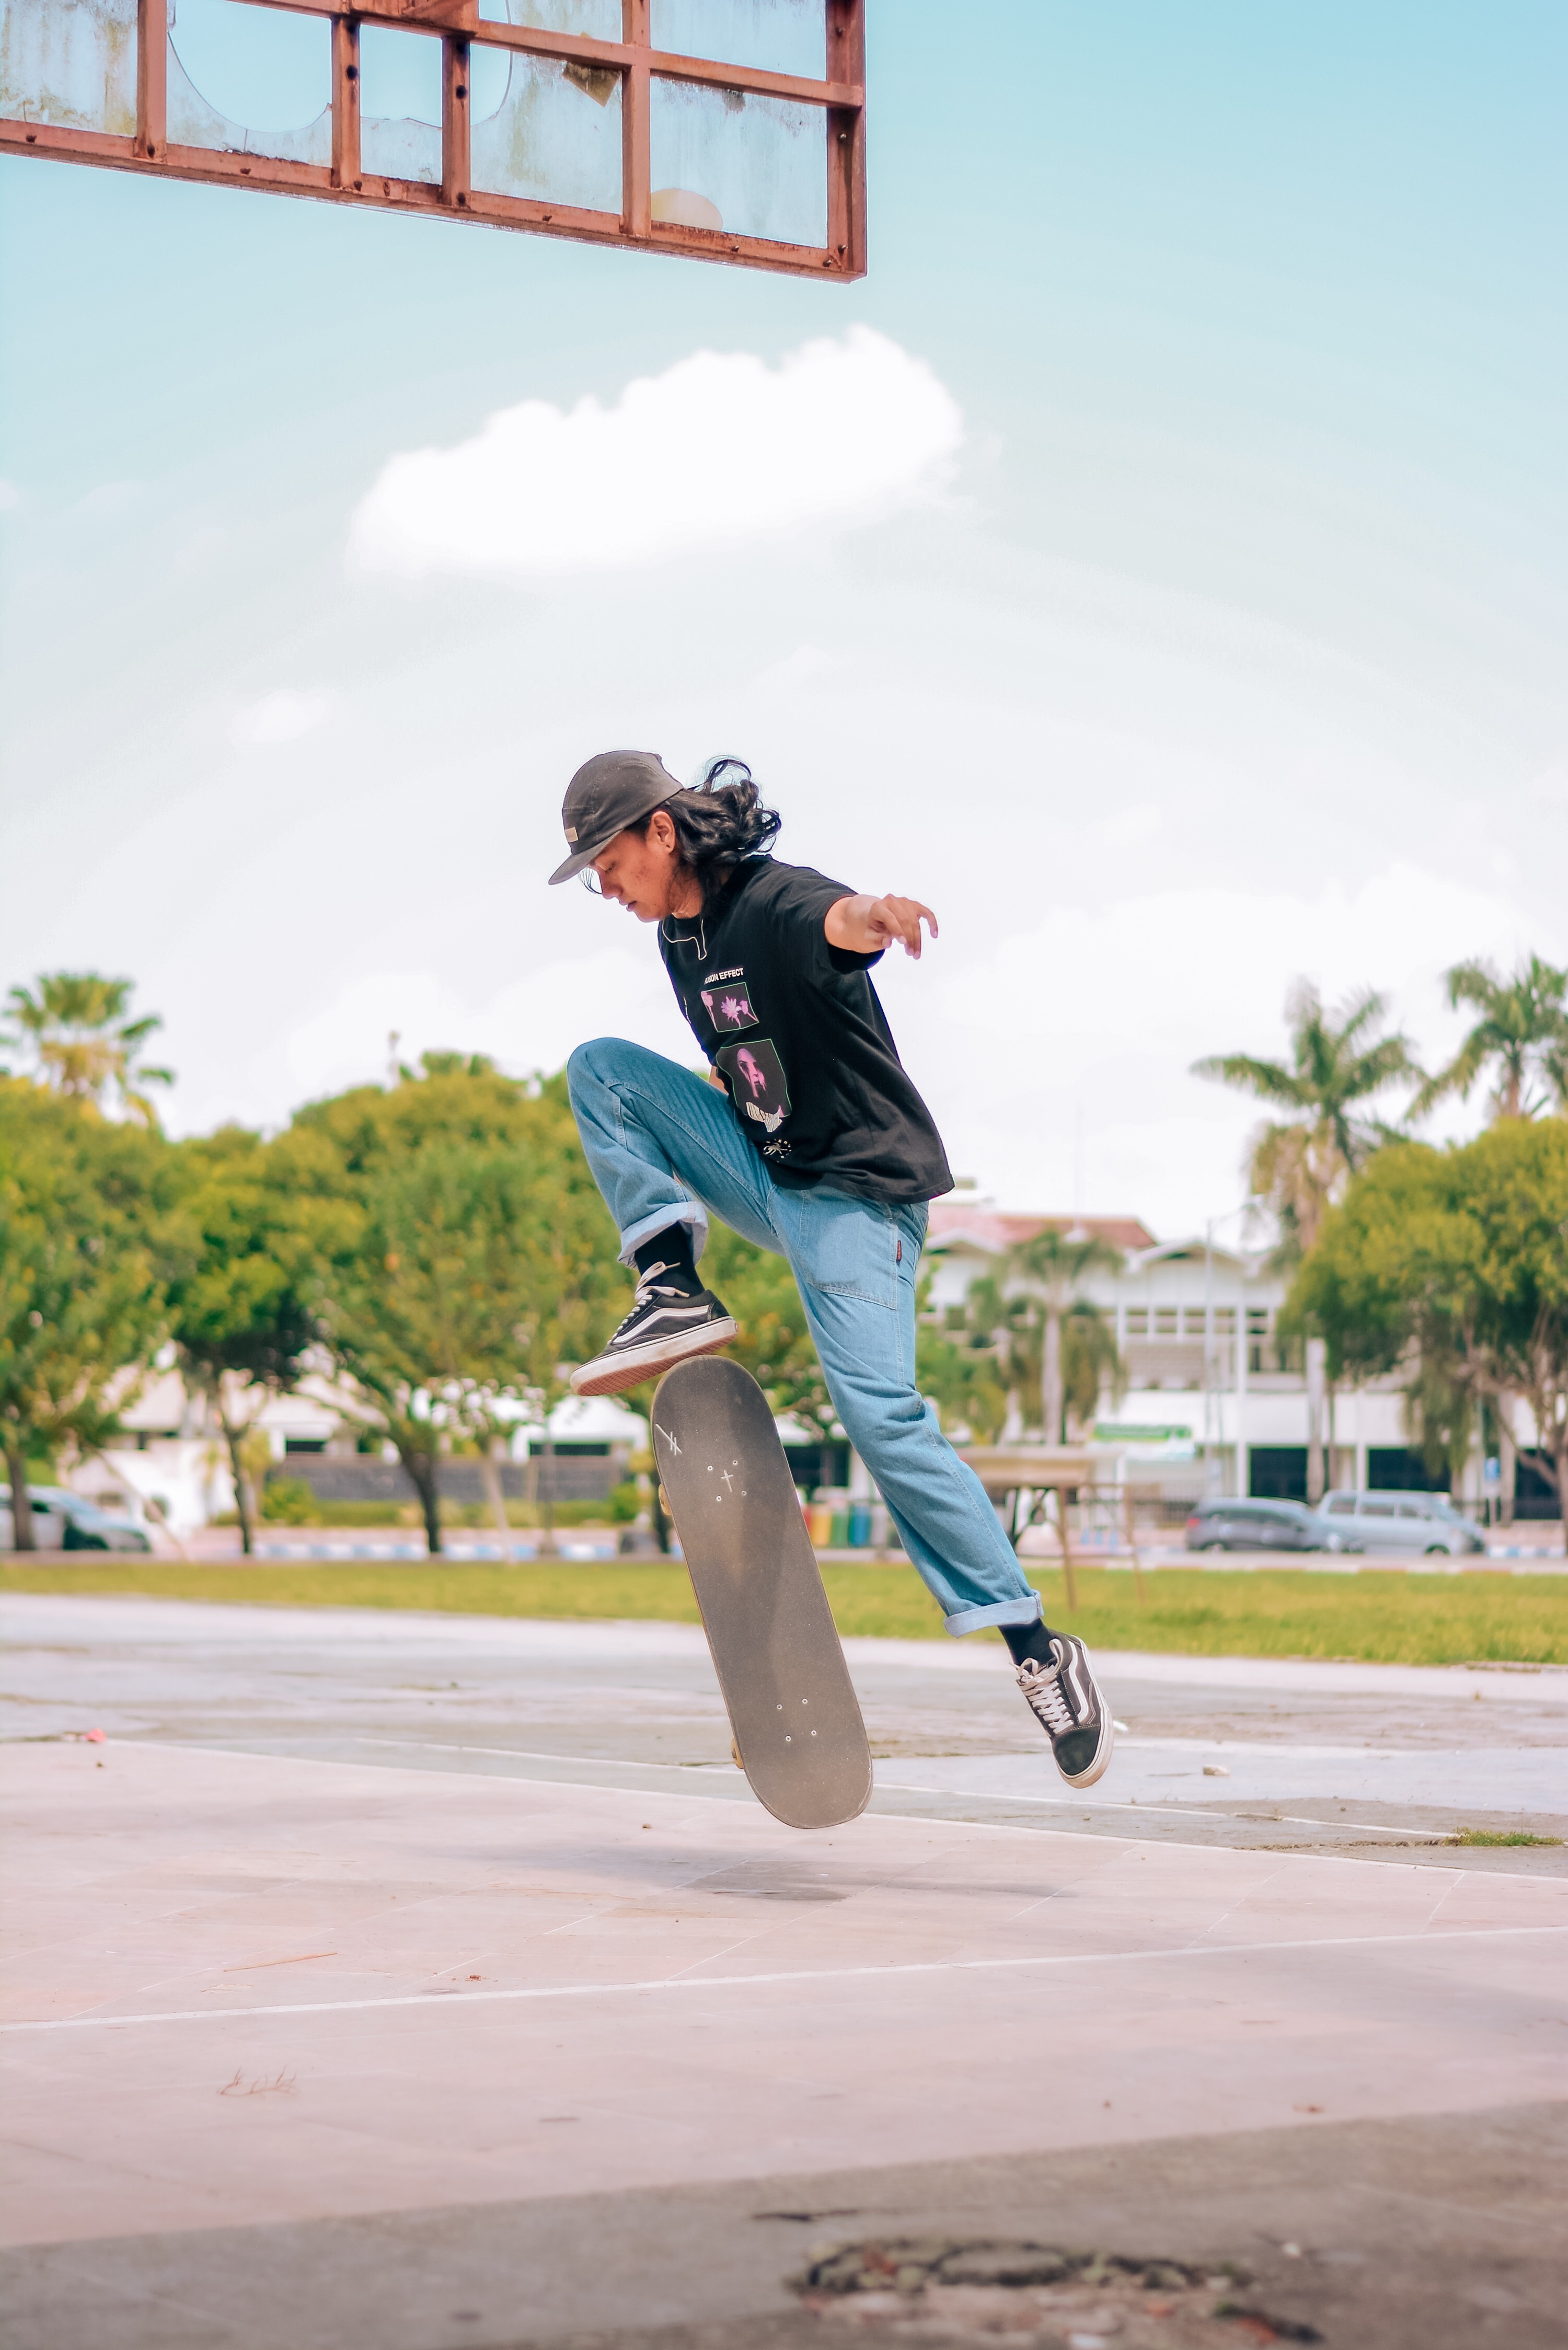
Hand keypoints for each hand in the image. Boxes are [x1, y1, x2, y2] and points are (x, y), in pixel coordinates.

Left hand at [824, 893, 938, 958]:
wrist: (877, 915)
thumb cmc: (873, 927)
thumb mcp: (869, 935)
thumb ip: (876, 939)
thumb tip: (888, 943)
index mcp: (878, 907)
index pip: (890, 918)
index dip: (897, 931)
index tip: (903, 944)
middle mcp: (892, 901)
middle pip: (904, 921)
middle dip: (909, 939)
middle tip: (911, 954)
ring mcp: (905, 901)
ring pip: (915, 921)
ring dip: (918, 938)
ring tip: (916, 953)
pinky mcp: (914, 905)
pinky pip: (927, 913)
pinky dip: (932, 923)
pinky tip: (934, 935)